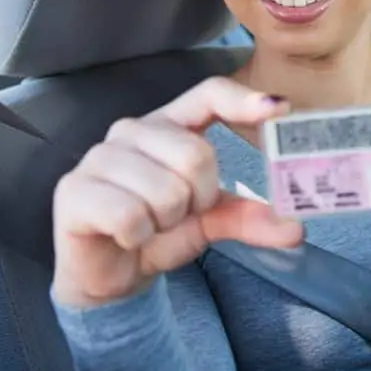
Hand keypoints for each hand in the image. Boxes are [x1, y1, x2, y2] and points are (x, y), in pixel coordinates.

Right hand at [51, 77, 303, 308]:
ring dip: (168, 223)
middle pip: (196, 155)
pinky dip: (140, 238)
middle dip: (200, 199)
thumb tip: (296, 228)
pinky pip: (131, 216)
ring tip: (150, 226)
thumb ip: (249, 217)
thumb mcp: (210, 222)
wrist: (107, 275)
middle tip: (180, 215)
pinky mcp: (74, 191)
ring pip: (166, 192)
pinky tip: (127, 238)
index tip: (279, 111)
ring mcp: (99, 158)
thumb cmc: (157, 233)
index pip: (208, 94)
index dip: (243, 99)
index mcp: (168, 126)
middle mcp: (132, 131)